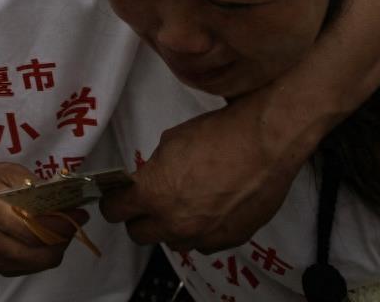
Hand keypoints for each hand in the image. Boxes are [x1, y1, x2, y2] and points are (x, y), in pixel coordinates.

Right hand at [0, 162, 88, 275]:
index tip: (79, 211)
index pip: (34, 229)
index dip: (62, 223)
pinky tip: (46, 237)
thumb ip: (34, 185)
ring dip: (57, 247)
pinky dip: (46, 254)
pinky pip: (33, 267)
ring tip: (61, 227)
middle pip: (41, 252)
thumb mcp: (7, 172)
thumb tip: (61, 196)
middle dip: (64, 237)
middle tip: (73, 220)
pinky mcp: (0, 266)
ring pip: (40, 263)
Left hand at [101, 91, 309, 252]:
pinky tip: (211, 208)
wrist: (265, 143)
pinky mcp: (227, 240)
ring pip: (172, 241)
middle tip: (148, 201)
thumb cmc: (219, 135)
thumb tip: (152, 177)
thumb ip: (155, 168)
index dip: (113, 201)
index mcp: (153, 194)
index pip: (114, 211)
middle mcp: (174, 222)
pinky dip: (201, 230)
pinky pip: (203, 243)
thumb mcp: (172, 141)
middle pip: (138, 234)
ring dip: (172, 226)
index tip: (117, 197)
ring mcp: (202, 235)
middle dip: (139, 217)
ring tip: (186, 204)